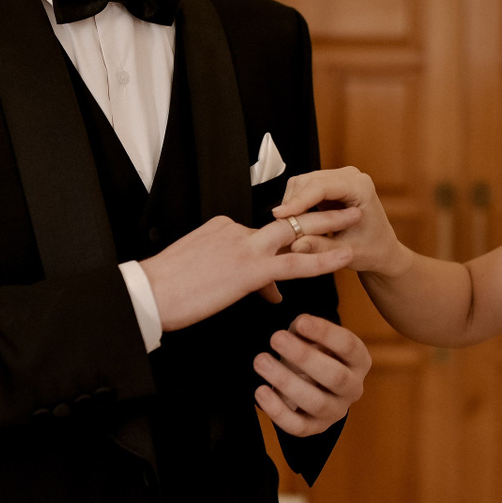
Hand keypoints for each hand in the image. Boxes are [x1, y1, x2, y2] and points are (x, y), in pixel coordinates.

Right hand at [142, 213, 358, 332]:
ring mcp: (243, 247)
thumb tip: (270, 292)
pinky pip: (295, 263)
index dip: (282, 244)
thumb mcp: (203, 277)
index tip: (298, 246)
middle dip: (317, 212)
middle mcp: (234, 230)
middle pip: (284, 219)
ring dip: (328, 224)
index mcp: (221, 228)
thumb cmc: (165, 291)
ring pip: (295, 232)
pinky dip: (322, 259)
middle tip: (343, 208)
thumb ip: (236, 278)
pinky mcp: (250, 269)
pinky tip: (343, 258)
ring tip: (355, 219)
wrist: (146, 295)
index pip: (260, 233)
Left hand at [254, 314, 370, 436]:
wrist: (311, 382)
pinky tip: (260, 391)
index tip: (300, 322)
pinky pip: (299, 427)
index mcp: (359, 360)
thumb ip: (307, 329)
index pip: (348, 346)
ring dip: (286, 382)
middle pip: (335, 377)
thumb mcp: (312, 336)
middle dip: (304, 357)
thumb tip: (299, 326)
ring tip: (261, 361)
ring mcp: (336, 411)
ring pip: (317, 403)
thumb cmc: (312, 352)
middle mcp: (354, 388)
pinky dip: (278, 411)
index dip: (325, 333)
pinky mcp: (316, 428)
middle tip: (276, 338)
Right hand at [275, 168, 407, 275]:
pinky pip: (304, 188)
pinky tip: (295, 221)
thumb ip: (321, 248)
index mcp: (361, 187)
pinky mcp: (329, 185)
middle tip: (281, 226)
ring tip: (288, 227)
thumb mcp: (346, 252)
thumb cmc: (372, 249)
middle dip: (292, 203)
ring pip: (302, 183)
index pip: (322, 186)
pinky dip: (295, 204)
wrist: (381, 249)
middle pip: (308, 181)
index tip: (281, 215)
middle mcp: (350, 177)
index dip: (299, 200)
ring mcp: (339, 178)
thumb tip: (296, 245)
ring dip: (292, 203)